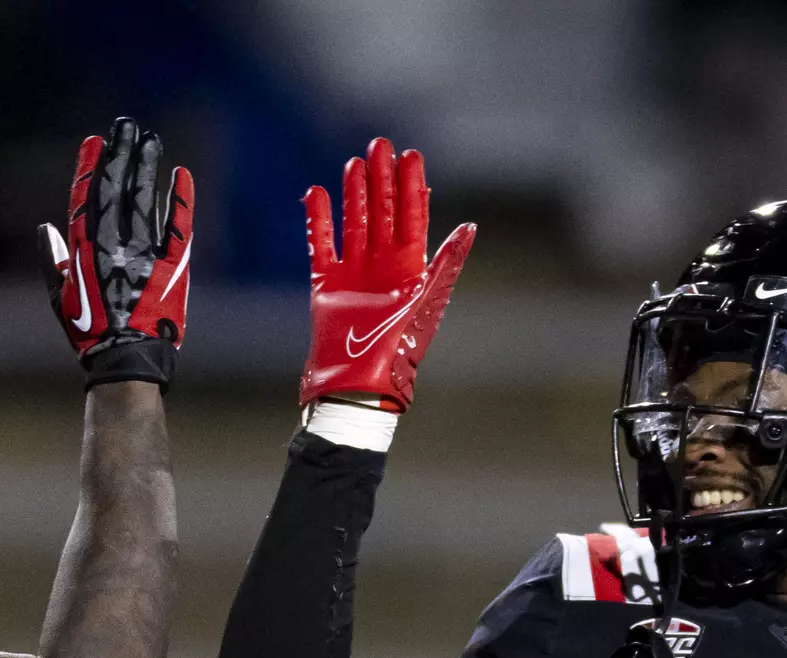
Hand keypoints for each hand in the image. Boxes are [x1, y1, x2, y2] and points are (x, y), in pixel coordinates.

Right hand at [40, 118, 193, 390]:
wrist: (128, 359)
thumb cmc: (90, 334)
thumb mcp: (59, 299)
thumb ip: (51, 262)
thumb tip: (46, 228)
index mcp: (85, 250)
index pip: (87, 197)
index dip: (90, 166)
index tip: (94, 141)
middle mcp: (114, 245)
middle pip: (117, 188)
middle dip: (121, 154)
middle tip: (126, 126)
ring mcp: (144, 253)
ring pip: (144, 198)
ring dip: (147, 166)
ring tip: (150, 140)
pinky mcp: (171, 265)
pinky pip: (178, 225)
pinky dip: (181, 199)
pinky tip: (183, 176)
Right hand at [301, 137, 475, 411]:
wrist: (358, 383)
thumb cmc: (398, 350)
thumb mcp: (427, 303)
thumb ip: (446, 264)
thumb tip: (470, 227)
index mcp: (412, 269)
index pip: (413, 218)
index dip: (412, 187)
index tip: (411, 155)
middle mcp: (384, 268)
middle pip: (383, 213)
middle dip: (383, 179)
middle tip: (380, 144)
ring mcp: (354, 275)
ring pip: (354, 223)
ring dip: (354, 194)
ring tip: (354, 163)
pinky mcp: (326, 286)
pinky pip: (321, 245)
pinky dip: (318, 221)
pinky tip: (315, 193)